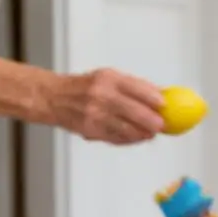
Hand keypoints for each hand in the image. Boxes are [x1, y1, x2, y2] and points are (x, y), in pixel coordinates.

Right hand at [51, 69, 165, 144]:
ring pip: (125, 128)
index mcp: (108, 79)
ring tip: (150, 134)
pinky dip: (127, 139)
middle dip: (151, 120)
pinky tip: (135, 138)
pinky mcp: (89, 129)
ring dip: (141, 133)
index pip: (136, 87)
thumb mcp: (107, 77)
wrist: (53, 98)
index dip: (153, 98)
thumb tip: (159, 94)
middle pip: (133, 110)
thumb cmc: (83, 87)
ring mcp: (94, 114)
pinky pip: (114, 137)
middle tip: (161, 125)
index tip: (164, 104)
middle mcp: (100, 95)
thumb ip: (132, 86)